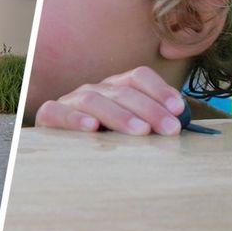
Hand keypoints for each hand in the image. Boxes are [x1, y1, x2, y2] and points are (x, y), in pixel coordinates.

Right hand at [34, 66, 183, 134]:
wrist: (59, 154)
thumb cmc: (103, 142)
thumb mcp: (129, 131)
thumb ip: (152, 123)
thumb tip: (182, 120)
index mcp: (115, 88)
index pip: (138, 77)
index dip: (159, 90)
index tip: (178, 111)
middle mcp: (95, 89)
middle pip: (122, 90)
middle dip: (150, 109)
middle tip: (170, 129)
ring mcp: (71, 101)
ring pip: (94, 99)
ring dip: (120, 115)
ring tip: (140, 131)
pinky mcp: (49, 116)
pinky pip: (57, 113)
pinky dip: (74, 118)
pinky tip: (91, 128)